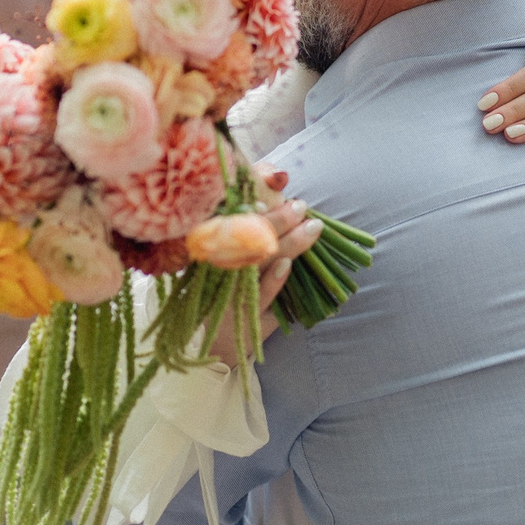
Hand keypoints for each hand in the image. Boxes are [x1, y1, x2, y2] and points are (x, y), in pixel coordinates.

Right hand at [210, 198, 322, 363]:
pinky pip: (259, 292)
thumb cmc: (233, 292)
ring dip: (287, 243)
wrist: (220, 342)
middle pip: (248, 235)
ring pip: (258, 261)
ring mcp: (229, 289)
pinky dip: (274, 278)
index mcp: (214, 248)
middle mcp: (217, 266)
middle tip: (300, 206)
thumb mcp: (236, 261)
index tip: (273, 183)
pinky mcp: (243, 312)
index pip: (231, 217)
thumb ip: (254, 233)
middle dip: (277, 218)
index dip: (250, 199)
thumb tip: (285, 198)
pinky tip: (287, 264)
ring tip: (311, 228)